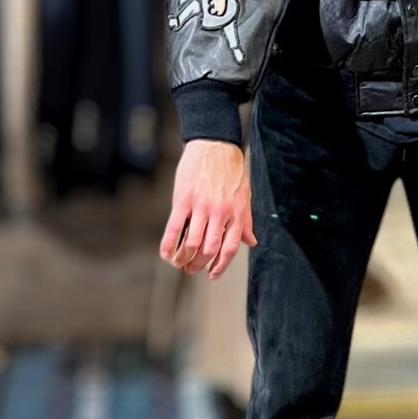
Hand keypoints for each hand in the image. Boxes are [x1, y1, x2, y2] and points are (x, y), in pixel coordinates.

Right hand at [160, 140, 255, 279]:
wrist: (215, 144)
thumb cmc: (231, 169)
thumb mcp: (245, 195)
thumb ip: (246, 221)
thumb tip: (251, 241)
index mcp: (237, 212)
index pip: (229, 248)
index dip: (220, 266)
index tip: (212, 274)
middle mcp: (220, 212)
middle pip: (209, 249)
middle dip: (199, 265)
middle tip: (192, 270)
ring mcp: (201, 206)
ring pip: (191, 243)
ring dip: (184, 258)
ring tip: (179, 263)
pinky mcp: (183, 199)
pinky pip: (174, 228)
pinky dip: (169, 245)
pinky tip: (166, 253)